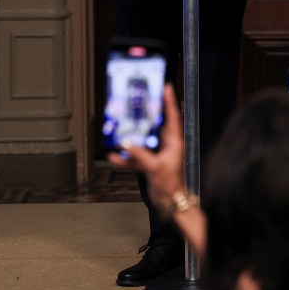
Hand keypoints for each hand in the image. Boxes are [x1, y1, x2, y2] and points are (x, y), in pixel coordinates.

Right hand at [109, 84, 184, 218]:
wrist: (170, 202)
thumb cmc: (169, 184)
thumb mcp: (154, 167)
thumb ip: (139, 155)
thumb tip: (125, 143)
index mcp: (174, 142)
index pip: (173, 116)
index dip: (169, 101)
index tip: (166, 87)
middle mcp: (167, 144)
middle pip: (156, 124)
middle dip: (146, 114)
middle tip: (137, 101)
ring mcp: (158, 153)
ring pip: (143, 139)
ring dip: (131, 136)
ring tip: (119, 127)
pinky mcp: (149, 163)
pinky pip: (135, 155)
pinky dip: (125, 156)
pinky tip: (113, 156)